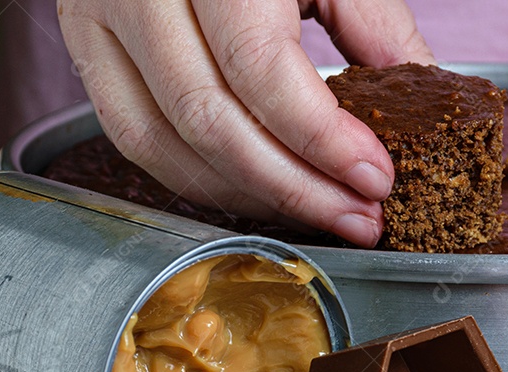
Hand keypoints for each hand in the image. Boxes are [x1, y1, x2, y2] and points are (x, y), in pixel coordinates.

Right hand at [57, 0, 434, 246]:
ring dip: (249, 195)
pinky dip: (200, 177)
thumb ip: (374, 20)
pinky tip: (258, 190)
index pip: (260, 69)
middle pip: (211, 121)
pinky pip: (135, 138)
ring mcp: (99, 18)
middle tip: (357, 217)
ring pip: (167, 143)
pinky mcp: (88, 46)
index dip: (322, 138)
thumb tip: (419, 96)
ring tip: (317, 211)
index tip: (375, 177)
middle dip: (294, 186)